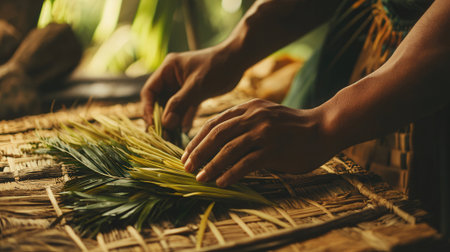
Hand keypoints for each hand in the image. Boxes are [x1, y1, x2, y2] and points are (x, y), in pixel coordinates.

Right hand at [140, 46, 244, 130]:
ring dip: (172, 123)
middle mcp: (172, 78)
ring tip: (172, 140)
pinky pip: (185, 109)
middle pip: (159, 102)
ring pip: (172, 108)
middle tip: (162, 138)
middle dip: (161, 120)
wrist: (238, 60)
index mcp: (167, 70)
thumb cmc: (217, 67)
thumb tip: (165, 123)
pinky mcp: (194, 93)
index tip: (152, 126)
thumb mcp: (197, 86)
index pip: (150, 91)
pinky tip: (184, 133)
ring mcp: (183, 86)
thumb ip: (179, 103)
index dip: (148, 109)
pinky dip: (184, 120)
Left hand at [181, 99, 336, 186]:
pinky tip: (221, 182)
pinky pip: (246, 163)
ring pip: (228, 150)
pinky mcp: (274, 149)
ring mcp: (263, 132)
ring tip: (200, 177)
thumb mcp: (265, 116)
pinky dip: (231, 174)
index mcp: (248, 108)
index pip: (214, 123)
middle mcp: (253, 117)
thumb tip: (219, 146)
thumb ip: (244, 125)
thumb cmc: (293, 127)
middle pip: (216, 135)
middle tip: (187, 167)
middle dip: (198, 153)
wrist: (324, 127)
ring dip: (211, 166)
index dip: (197, 139)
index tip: (186, 154)